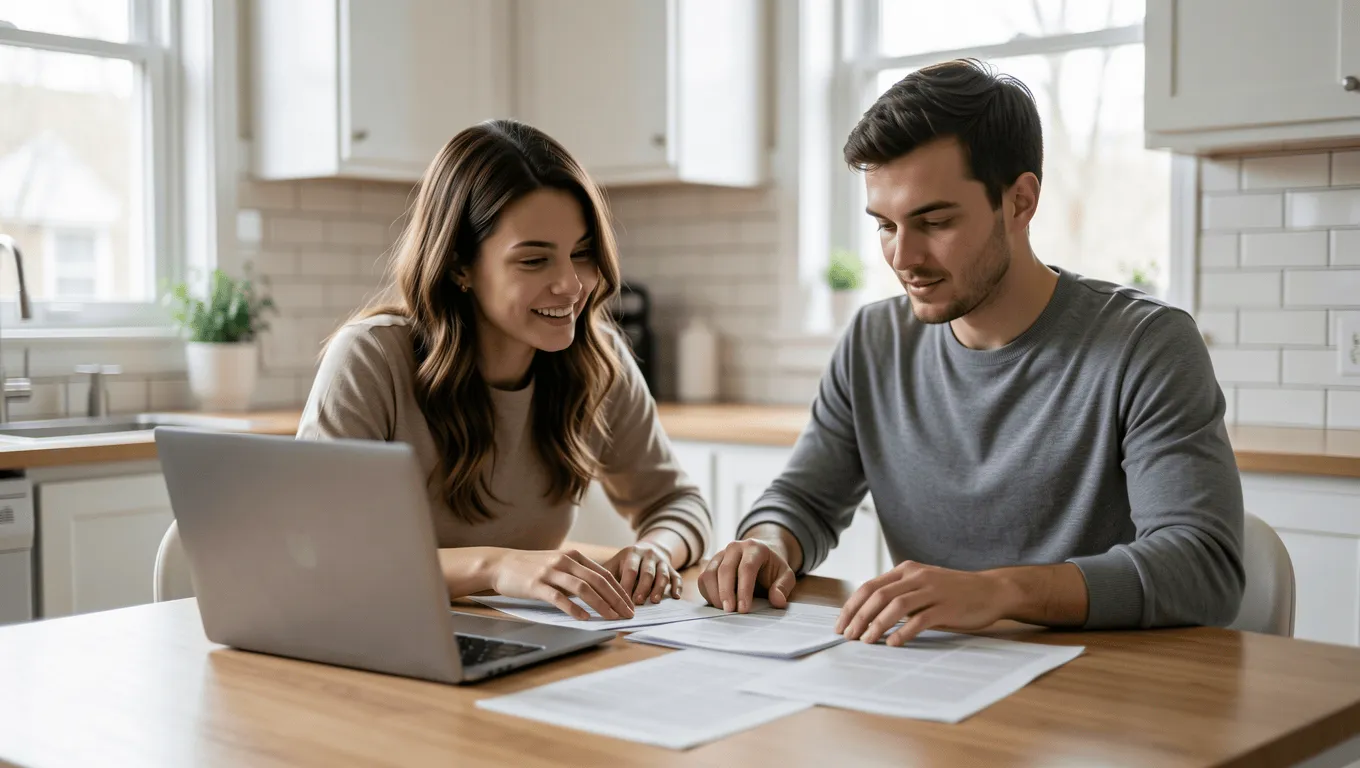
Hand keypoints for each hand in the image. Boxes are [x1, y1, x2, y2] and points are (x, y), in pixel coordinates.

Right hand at [489, 549, 634, 620]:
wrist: (500, 564)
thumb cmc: (531, 568)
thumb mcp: (558, 564)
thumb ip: (577, 574)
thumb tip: (600, 592)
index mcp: (573, 557)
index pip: (604, 574)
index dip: (619, 591)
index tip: (629, 605)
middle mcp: (565, 561)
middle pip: (598, 581)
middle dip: (616, 599)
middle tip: (628, 615)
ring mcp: (550, 572)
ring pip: (582, 588)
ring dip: (600, 605)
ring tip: (612, 618)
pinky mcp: (536, 585)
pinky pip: (559, 597)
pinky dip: (573, 608)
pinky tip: (584, 618)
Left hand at [606, 542, 682, 604]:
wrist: (648, 550)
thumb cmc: (625, 563)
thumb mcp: (615, 564)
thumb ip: (604, 575)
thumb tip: (587, 590)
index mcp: (632, 553)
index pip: (630, 569)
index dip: (627, 584)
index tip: (620, 599)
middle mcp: (649, 555)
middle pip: (647, 572)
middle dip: (643, 588)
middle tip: (638, 602)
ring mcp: (662, 561)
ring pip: (662, 575)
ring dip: (659, 588)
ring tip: (654, 601)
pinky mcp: (672, 568)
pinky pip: (677, 577)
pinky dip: (677, 587)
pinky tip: (675, 597)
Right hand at [698, 538, 797, 612]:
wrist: (761, 556)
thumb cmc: (772, 568)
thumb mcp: (786, 575)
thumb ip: (783, 587)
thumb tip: (777, 601)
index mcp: (754, 547)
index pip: (746, 568)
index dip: (744, 590)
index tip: (744, 609)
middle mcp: (734, 547)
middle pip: (725, 570)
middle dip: (726, 593)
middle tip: (730, 611)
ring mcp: (720, 554)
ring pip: (710, 574)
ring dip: (715, 595)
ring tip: (725, 610)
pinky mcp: (711, 564)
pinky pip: (703, 579)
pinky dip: (708, 594)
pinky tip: (719, 604)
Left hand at [835, 561, 1017, 646]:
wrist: (991, 590)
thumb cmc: (953, 592)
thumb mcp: (923, 584)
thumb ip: (900, 593)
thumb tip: (868, 615)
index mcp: (906, 570)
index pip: (870, 586)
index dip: (852, 606)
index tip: (841, 624)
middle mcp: (916, 577)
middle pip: (878, 595)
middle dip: (859, 617)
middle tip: (848, 636)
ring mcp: (932, 590)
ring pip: (895, 606)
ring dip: (876, 625)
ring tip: (866, 641)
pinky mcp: (946, 607)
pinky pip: (919, 620)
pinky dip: (903, 632)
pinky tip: (892, 643)